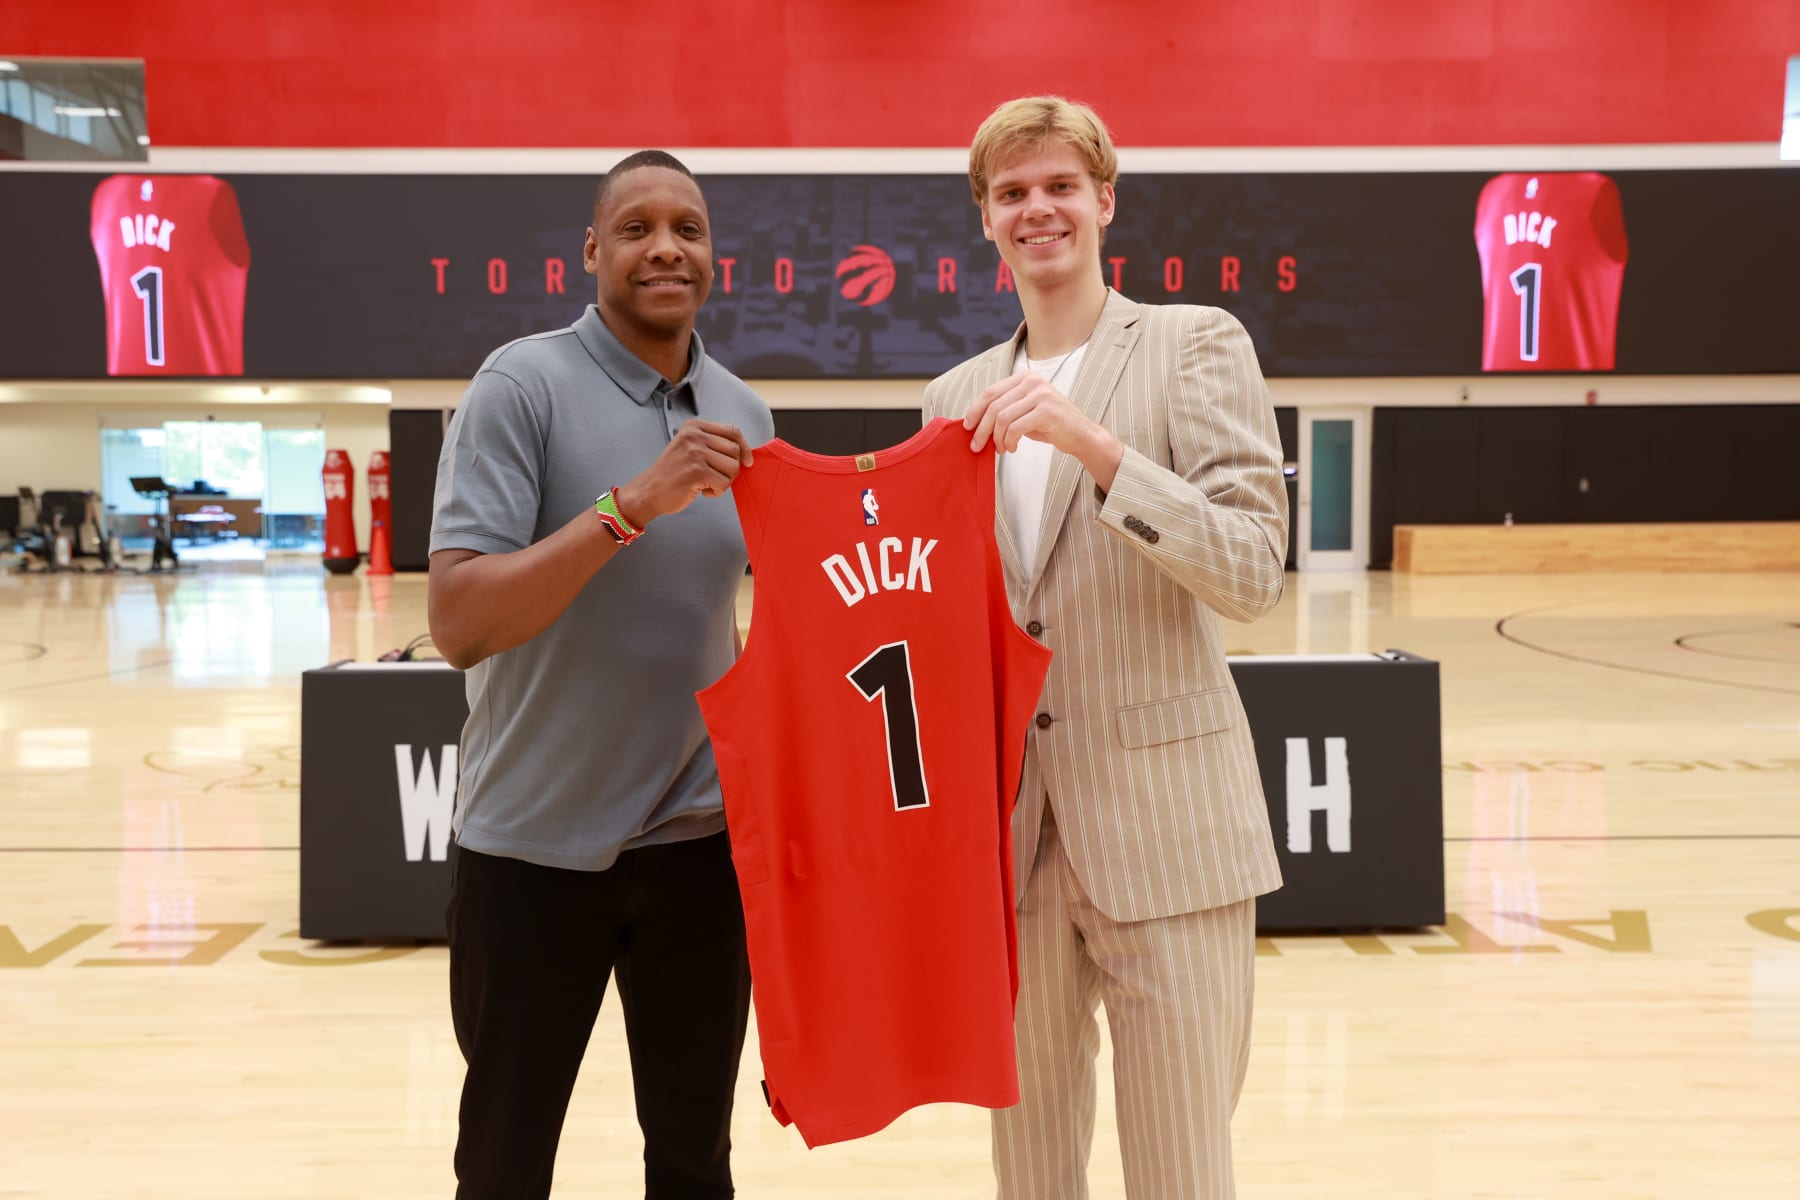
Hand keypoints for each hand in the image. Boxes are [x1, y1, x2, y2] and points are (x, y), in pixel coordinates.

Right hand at [615, 419, 754, 525]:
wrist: (649, 491)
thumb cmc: (674, 473)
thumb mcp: (690, 448)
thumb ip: (713, 444)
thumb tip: (746, 453)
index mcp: (694, 426)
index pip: (733, 431)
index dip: (745, 447)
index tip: (747, 462)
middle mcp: (694, 435)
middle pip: (735, 450)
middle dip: (731, 469)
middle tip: (715, 478)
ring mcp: (695, 452)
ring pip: (733, 467)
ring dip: (725, 481)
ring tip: (707, 484)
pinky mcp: (696, 471)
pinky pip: (723, 483)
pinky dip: (717, 492)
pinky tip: (701, 491)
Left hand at [963, 368, 1096, 454]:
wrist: (1081, 435)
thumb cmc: (1051, 425)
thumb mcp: (1025, 411)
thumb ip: (1005, 410)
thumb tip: (976, 422)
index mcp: (1025, 377)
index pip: (990, 392)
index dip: (975, 410)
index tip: (967, 426)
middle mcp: (1032, 381)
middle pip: (993, 405)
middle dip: (981, 428)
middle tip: (976, 445)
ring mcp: (1040, 394)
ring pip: (1002, 418)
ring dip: (996, 438)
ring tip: (1000, 449)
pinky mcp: (1046, 411)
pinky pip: (1015, 428)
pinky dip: (1009, 441)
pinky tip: (1012, 448)